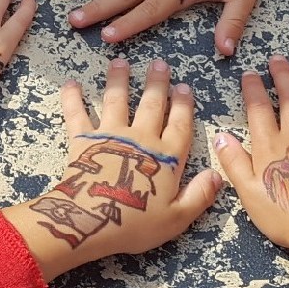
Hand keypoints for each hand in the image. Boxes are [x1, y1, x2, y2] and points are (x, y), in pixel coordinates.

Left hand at [4, 58, 221, 274]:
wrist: (90, 219)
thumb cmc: (134, 224)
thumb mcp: (176, 218)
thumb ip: (199, 195)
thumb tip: (218, 174)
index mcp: (166, 157)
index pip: (179, 125)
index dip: (183, 105)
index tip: (184, 87)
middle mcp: (140, 138)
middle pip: (152, 104)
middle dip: (157, 83)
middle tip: (159, 64)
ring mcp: (110, 134)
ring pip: (117, 100)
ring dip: (120, 80)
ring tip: (121, 63)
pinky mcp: (82, 139)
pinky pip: (76, 113)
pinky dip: (72, 97)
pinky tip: (71, 84)